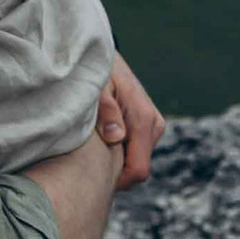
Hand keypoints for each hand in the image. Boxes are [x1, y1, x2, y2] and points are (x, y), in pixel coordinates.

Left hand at [98, 49, 165, 191]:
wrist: (105, 57)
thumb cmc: (96, 71)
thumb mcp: (95, 88)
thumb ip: (105, 111)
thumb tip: (116, 138)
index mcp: (143, 119)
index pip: (138, 170)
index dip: (117, 181)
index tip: (93, 178)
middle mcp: (153, 124)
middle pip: (136, 169)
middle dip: (113, 171)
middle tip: (86, 160)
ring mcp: (152, 126)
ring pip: (134, 160)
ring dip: (114, 159)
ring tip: (92, 144)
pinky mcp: (147, 126)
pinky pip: (133, 150)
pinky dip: (117, 151)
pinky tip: (100, 139)